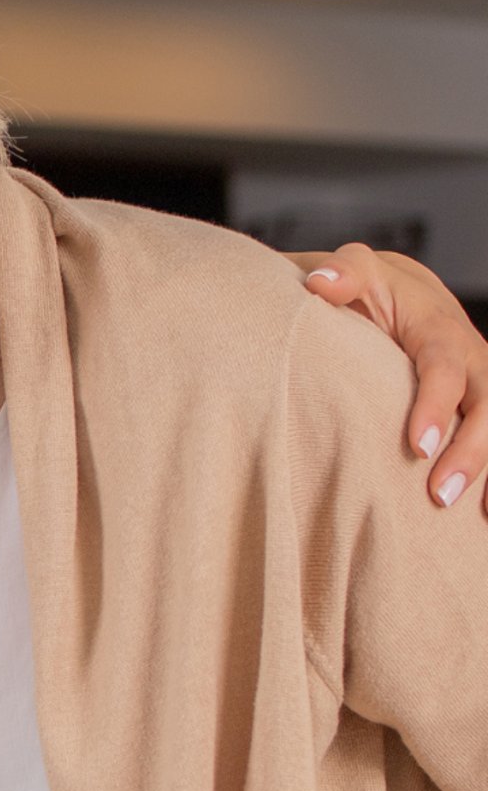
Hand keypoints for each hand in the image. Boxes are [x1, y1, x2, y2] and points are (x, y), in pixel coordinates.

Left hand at [301, 246, 487, 511]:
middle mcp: (472, 357)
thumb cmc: (371, 289)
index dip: (436, 406)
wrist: (405, 293)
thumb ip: (343, 275)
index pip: (444, 368)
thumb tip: (319, 285)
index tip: (417, 447)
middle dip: (471, 452)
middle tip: (439, 495)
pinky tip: (484, 518)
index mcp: (441, 329)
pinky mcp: (480, 403)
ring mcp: (481, 383)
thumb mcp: (359, 271)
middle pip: (487, 405)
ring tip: (475, 516)